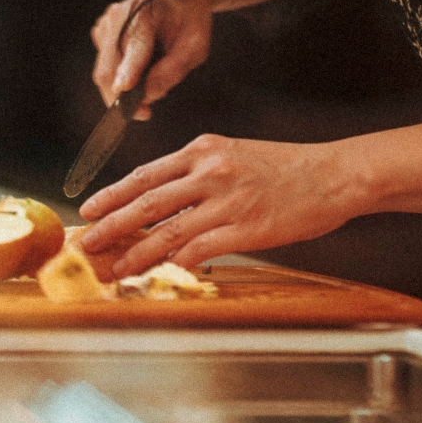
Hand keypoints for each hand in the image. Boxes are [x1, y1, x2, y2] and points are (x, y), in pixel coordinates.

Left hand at [75, 134, 360, 276]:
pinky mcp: (248, 228)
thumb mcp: (233, 154)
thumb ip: (196, 174)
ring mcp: (229, 200)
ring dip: (137, 252)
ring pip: (168, 230)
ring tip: (116, 267)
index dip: (112, 194)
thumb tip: (159, 202)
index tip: (88, 209)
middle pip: (147, 202)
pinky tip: (163, 272)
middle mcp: (210, 171)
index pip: (145, 175)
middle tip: (86, 243)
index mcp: (202, 150)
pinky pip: (202, 248)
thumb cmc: (284, 168)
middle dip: (111, 225)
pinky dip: (178, 262)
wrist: (334, 174)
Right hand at [90, 0, 214, 121]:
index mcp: (143, 11)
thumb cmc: (190, 22)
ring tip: (150, 84)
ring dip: (123, 89)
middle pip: (109, 67)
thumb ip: (173, 70)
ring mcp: (104, 26)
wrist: (181, 3)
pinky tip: (139, 71)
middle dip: (124, 96)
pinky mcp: (100, 36)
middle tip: (145, 112)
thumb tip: (148, 95)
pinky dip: (120, 79)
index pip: (134, 45)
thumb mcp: (195, 47)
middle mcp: (116, 16)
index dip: (129, 70)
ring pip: (103, 72)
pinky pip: (104, 68)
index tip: (124, 91)